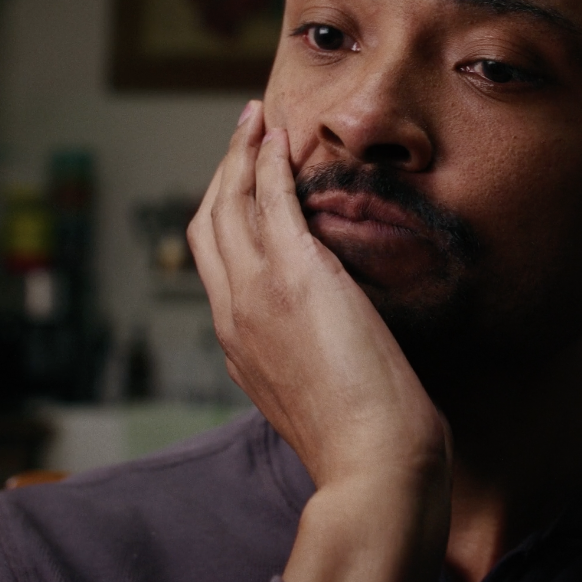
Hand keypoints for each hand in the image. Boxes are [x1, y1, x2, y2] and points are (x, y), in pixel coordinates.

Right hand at [187, 102, 450, 581]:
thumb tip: (322, 333)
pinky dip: (267, 161)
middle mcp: (233, 313)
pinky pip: (269, 200)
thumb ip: (301, 354)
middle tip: (243, 134)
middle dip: (223, 172)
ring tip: (255, 119)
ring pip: (229, 204)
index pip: (215, 263)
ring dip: (240, 153)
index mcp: (237, 344)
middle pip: (209, 224)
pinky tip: (278, 136)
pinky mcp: (294, 274)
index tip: (244, 184)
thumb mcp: (313, 392)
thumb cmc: (360, 438)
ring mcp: (256, 293)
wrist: (372, 462)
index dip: (224, 214)